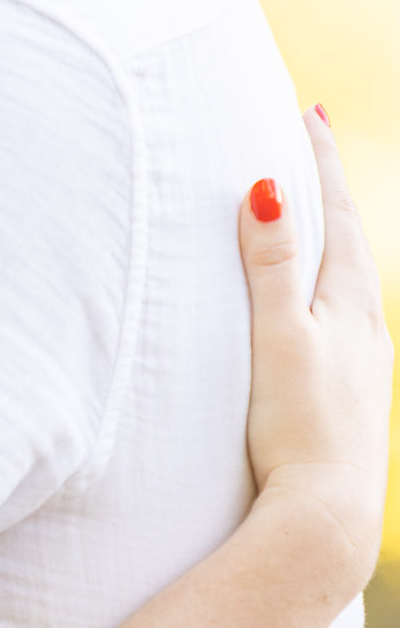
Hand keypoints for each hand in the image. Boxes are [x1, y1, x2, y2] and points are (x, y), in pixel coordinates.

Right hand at [241, 108, 392, 594]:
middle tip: (308, 143)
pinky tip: (315, 311)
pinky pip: (340, 319)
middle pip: (347, 239)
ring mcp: (361, 363)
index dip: (317, 160)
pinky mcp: (347, 396)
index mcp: (347, 303)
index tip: (307, 111)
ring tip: (309, 217)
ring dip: (328, 240)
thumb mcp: (279, 336)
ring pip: (347, 281)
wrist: (325, 516)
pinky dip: (325, 289)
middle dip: (326, 190)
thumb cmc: (297, 427)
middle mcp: (363, 327)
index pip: (333, 212)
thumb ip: (271, 264)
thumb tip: (265, 186)